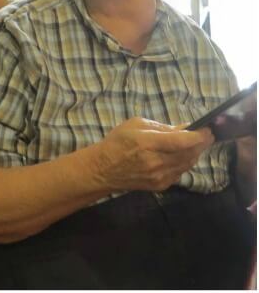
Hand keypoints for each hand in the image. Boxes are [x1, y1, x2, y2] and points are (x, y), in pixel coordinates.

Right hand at [90, 117, 213, 192]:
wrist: (104, 169)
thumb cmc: (118, 142)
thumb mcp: (135, 125)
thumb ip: (161, 127)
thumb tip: (185, 128)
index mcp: (147, 143)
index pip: (181, 141)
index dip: (198, 136)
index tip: (208, 130)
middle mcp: (156, 161)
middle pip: (189, 153)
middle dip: (201, 144)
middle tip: (207, 136)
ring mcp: (159, 176)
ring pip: (188, 164)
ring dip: (195, 153)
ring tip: (196, 144)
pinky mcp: (161, 185)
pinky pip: (180, 173)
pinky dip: (185, 163)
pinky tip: (181, 156)